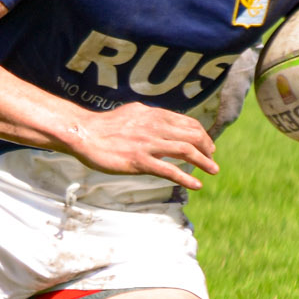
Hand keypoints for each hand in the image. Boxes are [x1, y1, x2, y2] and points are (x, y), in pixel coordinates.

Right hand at [59, 103, 219, 189]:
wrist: (84, 134)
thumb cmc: (105, 126)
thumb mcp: (133, 113)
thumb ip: (150, 118)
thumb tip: (163, 122)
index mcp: (154, 115)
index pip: (187, 122)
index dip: (202, 134)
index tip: (208, 144)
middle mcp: (154, 127)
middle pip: (191, 135)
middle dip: (207, 147)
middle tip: (212, 158)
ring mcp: (148, 144)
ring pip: (185, 151)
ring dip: (204, 161)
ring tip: (213, 170)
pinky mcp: (139, 161)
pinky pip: (169, 170)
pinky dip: (186, 178)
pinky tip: (196, 185)